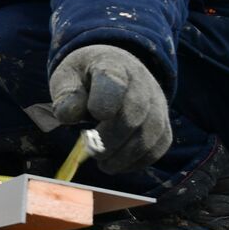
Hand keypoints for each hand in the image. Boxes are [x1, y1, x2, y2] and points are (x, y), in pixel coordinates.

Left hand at [49, 44, 171, 172]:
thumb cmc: (84, 78)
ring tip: (104, 164)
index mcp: (111, 65)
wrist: (114, 70)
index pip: (113, 81)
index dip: (106, 100)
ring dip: (126, 154)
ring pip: (151, 132)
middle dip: (112, 138)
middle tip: (92, 153)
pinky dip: (140, 160)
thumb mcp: (66, 78)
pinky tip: (120, 164)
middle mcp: (141, 81)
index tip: (95, 115)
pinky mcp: (163, 121)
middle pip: (134, 113)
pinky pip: (160, 144)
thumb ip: (66, 96)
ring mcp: (156, 101)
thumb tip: (67, 116)